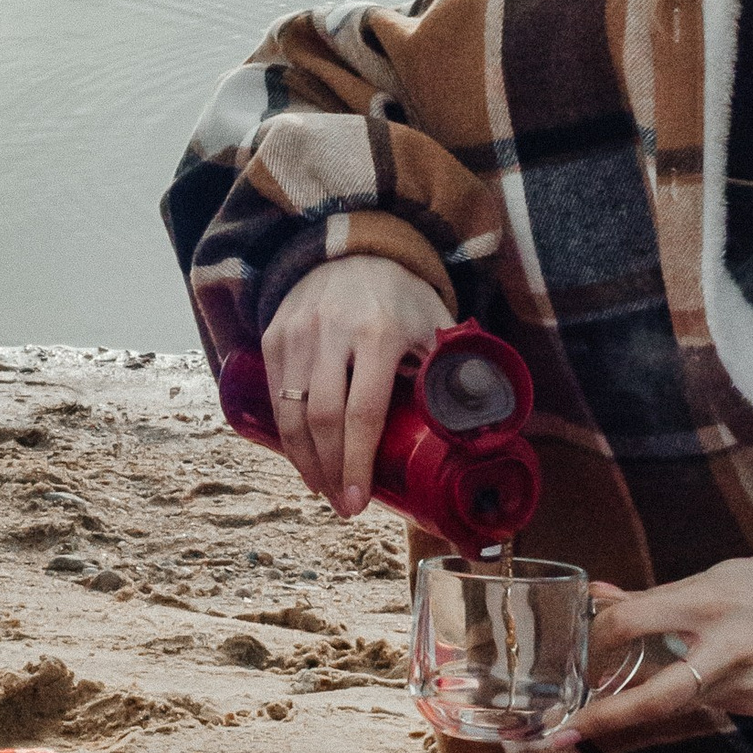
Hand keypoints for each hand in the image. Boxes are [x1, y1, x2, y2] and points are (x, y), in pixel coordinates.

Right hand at [258, 255, 448, 516]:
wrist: (353, 246)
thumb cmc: (402, 295)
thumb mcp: (434, 322)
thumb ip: (452, 365)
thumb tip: (478, 421)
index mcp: (379, 333)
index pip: (363, 412)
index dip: (358, 463)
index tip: (359, 502)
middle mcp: (332, 332)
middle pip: (322, 420)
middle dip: (332, 472)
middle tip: (345, 505)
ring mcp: (297, 333)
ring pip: (291, 413)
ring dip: (305, 461)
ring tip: (323, 489)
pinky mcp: (274, 335)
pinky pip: (276, 396)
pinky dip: (286, 434)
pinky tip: (303, 457)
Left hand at [564, 554, 752, 749]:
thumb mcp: (723, 572)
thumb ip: (661, 593)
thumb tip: (600, 594)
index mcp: (712, 600)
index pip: (634, 620)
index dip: (598, 634)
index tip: (579, 646)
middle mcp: (727, 647)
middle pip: (656, 694)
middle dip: (606, 717)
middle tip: (562, 733)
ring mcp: (745, 684)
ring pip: (677, 703)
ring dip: (639, 708)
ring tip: (604, 710)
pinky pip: (708, 703)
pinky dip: (688, 695)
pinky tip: (694, 680)